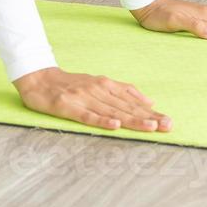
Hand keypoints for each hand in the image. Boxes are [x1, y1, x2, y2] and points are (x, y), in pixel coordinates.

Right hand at [13, 67, 171, 132]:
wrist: (38, 78)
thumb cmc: (70, 84)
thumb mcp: (98, 82)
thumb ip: (122, 91)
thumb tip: (148, 102)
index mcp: (105, 85)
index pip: (131, 102)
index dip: (150, 112)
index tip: (168, 121)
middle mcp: (97, 90)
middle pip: (125, 107)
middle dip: (148, 117)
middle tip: (167, 126)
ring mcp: (83, 98)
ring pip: (111, 111)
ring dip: (132, 120)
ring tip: (150, 127)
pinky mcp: (68, 106)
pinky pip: (86, 115)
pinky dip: (101, 120)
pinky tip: (114, 126)